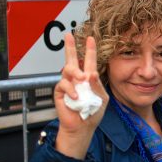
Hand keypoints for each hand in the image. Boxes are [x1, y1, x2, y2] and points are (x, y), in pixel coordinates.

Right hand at [53, 33, 108, 158]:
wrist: (83, 126)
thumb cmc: (93, 112)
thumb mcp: (101, 98)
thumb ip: (97, 85)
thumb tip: (90, 73)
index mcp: (88, 78)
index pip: (89, 61)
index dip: (89, 50)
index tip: (90, 38)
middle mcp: (77, 79)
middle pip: (72, 59)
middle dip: (70, 47)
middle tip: (69, 35)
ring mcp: (68, 85)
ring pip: (68, 70)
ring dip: (75, 72)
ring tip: (81, 78)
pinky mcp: (60, 92)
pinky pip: (63, 85)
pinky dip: (71, 90)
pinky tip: (77, 96)